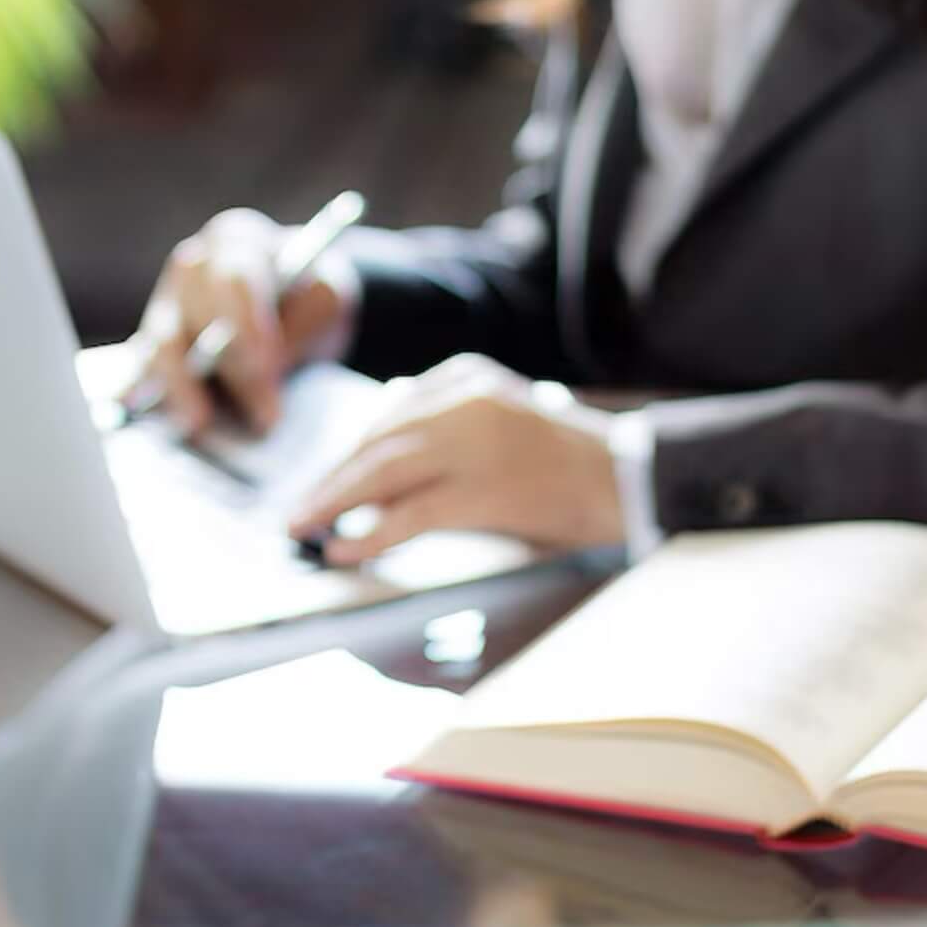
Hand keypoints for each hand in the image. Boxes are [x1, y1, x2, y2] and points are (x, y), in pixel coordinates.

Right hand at [126, 208, 346, 435]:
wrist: (296, 306)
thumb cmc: (310, 297)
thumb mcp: (325, 301)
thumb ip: (297, 330)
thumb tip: (264, 381)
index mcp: (236, 240)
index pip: (235, 279)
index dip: (248, 325)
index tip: (267, 367)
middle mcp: (192, 267)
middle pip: (196, 315)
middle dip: (231, 369)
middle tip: (264, 416)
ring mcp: (167, 305)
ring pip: (161, 343)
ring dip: (180, 387)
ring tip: (201, 424)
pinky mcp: (155, 345)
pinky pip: (145, 371)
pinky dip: (152, 396)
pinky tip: (168, 424)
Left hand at [288, 354, 623, 564]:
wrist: (629, 478)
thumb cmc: (566, 457)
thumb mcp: (502, 413)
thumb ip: (444, 413)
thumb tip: (382, 416)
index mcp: (466, 377)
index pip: (388, 415)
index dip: (348, 455)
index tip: (321, 483)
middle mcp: (464, 400)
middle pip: (377, 441)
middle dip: (331, 480)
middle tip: (296, 511)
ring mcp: (473, 443)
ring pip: (382, 472)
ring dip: (334, 503)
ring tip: (303, 529)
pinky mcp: (483, 489)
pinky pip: (410, 513)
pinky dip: (370, 534)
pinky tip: (344, 549)